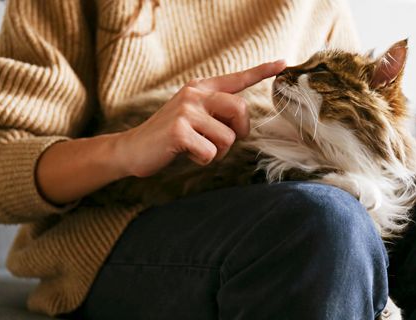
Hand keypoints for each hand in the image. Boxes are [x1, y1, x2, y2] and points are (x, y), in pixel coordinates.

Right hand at [111, 60, 286, 177]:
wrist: (132, 148)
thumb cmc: (169, 136)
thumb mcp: (192, 115)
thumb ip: (214, 111)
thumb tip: (242, 121)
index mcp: (200, 88)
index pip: (236, 78)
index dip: (261, 71)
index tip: (283, 63)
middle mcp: (194, 94)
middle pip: (240, 109)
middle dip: (239, 131)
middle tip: (222, 142)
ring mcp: (186, 111)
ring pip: (227, 137)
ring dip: (217, 151)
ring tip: (197, 148)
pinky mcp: (179, 130)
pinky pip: (210, 151)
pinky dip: (203, 159)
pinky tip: (187, 154)